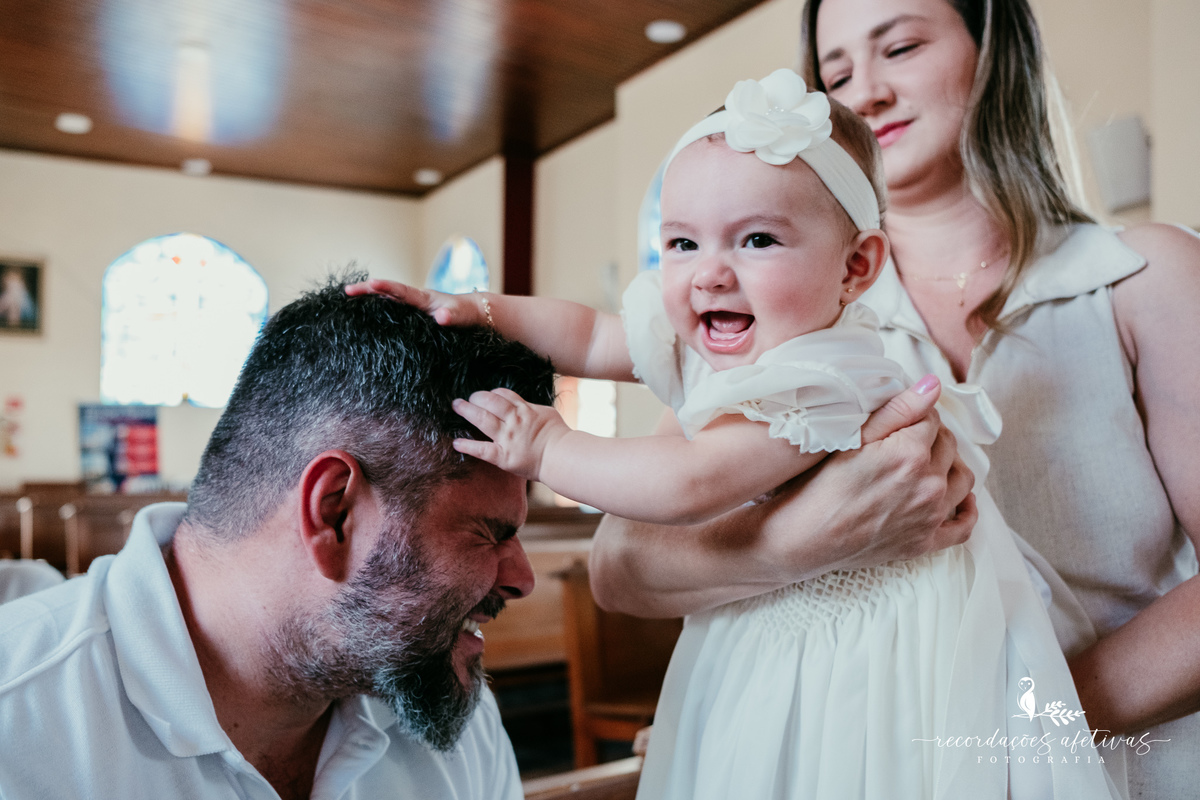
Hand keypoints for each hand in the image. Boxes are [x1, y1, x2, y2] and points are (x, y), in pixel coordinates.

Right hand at [344, 278, 485, 326]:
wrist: (475, 313)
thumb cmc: (468, 315)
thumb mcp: (461, 316)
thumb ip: (452, 316)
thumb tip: (442, 317)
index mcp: (424, 298)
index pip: (401, 291)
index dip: (385, 287)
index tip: (369, 283)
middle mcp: (415, 299)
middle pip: (387, 292)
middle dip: (367, 290)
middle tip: (346, 291)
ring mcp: (413, 307)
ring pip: (387, 299)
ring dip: (369, 298)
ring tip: (348, 299)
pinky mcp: (414, 315)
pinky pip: (392, 309)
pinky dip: (378, 308)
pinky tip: (366, 315)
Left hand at [451, 388, 570, 480]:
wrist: (562, 456)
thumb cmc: (559, 435)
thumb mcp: (547, 413)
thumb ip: (532, 409)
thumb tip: (524, 406)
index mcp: (524, 410)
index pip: (503, 395)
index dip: (491, 393)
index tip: (486, 396)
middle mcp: (513, 421)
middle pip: (490, 402)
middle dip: (476, 397)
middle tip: (465, 399)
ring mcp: (507, 438)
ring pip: (482, 419)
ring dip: (467, 411)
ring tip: (457, 406)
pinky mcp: (503, 456)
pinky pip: (482, 450)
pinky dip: (468, 446)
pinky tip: (456, 443)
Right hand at [760, 375, 976, 576]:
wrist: (803, 538)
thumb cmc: (818, 486)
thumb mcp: (852, 439)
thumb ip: (898, 410)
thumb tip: (933, 385)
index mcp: (911, 453)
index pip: (932, 419)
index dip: (917, 415)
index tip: (902, 419)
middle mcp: (930, 484)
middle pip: (948, 446)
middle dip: (933, 437)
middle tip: (908, 439)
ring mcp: (931, 515)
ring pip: (963, 480)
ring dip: (951, 466)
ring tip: (930, 463)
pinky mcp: (926, 542)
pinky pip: (963, 527)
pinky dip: (966, 511)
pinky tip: (959, 500)